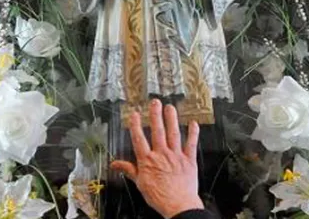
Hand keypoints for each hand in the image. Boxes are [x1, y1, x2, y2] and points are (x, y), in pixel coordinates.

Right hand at [111, 99, 203, 218]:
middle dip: (155, 115)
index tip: (134, 114)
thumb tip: (114, 165)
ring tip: (170, 107)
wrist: (178, 206)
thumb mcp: (139, 183)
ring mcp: (176, 156)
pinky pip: (191, 144)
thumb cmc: (158, 196)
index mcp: (148, 161)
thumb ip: (128, 170)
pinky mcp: (189, 160)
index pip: (140, 139)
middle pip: (158, 132)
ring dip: (172, 119)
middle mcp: (161, 155)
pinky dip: (193, 133)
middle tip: (155, 102)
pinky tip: (193, 123)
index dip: (136, 126)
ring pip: (173, 134)